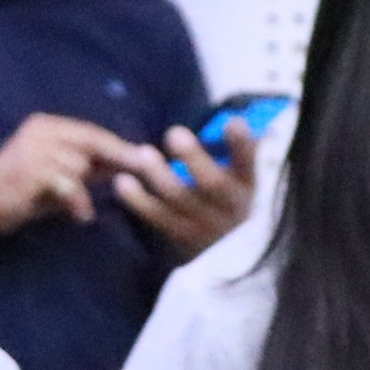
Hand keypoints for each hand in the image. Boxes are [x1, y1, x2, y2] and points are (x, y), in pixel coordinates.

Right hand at [0, 113, 166, 235]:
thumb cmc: (17, 195)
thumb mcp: (57, 178)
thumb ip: (86, 168)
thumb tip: (124, 164)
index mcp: (44, 125)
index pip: (90, 131)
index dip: (118, 144)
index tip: (145, 155)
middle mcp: (40, 129)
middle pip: (92, 141)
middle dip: (119, 157)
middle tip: (146, 167)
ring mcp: (34, 148)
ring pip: (80, 164)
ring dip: (84, 191)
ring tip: (78, 210)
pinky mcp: (31, 171)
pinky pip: (69, 184)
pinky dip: (76, 202)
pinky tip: (77, 215)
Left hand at [115, 123, 258, 258]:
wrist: (224, 253)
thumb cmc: (227, 200)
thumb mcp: (238, 178)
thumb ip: (233, 152)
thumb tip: (229, 115)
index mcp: (246, 185)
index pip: (248, 162)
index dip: (241, 144)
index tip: (232, 122)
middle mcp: (231, 207)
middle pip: (213, 183)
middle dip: (193, 157)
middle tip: (174, 133)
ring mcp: (206, 226)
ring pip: (180, 199)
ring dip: (159, 175)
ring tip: (144, 153)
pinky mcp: (182, 238)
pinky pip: (158, 218)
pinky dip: (139, 200)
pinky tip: (121, 182)